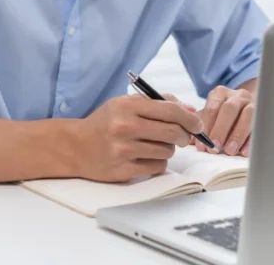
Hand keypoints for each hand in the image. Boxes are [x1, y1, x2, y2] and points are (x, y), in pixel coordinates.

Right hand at [74, 95, 204, 182]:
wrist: (76, 146)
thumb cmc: (106, 122)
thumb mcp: (126, 103)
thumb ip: (158, 102)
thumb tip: (190, 110)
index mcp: (126, 106)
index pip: (168, 110)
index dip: (189, 117)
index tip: (198, 123)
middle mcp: (124, 127)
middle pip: (171, 132)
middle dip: (184, 135)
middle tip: (183, 136)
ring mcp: (123, 150)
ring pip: (166, 151)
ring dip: (168, 149)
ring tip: (156, 145)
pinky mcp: (122, 171)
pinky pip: (156, 167)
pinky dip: (158, 163)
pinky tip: (147, 157)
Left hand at [197, 86, 254, 156]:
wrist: (246, 106)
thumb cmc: (223, 115)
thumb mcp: (211, 115)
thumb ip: (201, 125)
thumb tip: (190, 139)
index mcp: (220, 93)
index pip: (212, 107)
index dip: (207, 126)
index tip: (203, 144)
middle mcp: (237, 96)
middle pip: (230, 109)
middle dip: (221, 129)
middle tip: (215, 147)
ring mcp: (252, 103)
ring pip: (247, 115)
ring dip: (237, 135)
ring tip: (229, 151)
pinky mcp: (263, 115)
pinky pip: (259, 126)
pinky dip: (251, 140)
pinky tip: (244, 152)